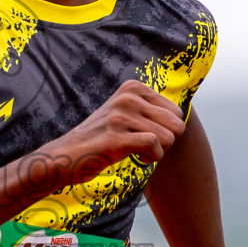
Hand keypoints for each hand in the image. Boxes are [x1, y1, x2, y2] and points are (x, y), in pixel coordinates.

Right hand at [42, 80, 184, 186]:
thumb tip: (181, 120)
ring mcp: (120, 116)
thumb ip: (150, 111)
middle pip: (176, 123)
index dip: (167, 129)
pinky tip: (138, 158)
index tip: (147, 135)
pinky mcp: (116, 137)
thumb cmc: (101, 139)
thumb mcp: (125, 114)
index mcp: (132, 88)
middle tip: (146, 147)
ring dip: (158, 152)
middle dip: (167, 141)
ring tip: (138, 152)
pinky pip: (154, 146)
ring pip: (168, 136)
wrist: (66, 155)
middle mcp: (127, 97)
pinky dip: (152, 157)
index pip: (176, 111)